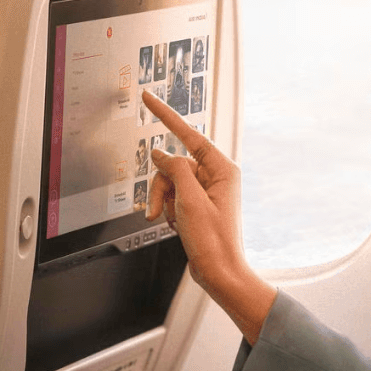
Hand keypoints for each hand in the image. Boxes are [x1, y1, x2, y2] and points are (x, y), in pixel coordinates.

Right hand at [142, 89, 274, 340]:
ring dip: (163, 201)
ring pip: (169, 182)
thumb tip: (162, 154)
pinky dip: (167, 210)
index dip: (166, 115)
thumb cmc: (214, 241)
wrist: (219, 273)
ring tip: (170, 221)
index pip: (189, 134)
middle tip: (160, 208)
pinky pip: (172, 197)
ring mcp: (206, 191)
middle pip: (173, 164)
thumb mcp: (189, 200)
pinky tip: (177, 226)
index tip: (148, 97)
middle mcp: (216, 176)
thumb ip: (174, 170)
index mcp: (222, 169)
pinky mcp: (197, 204)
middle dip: (162, 186)